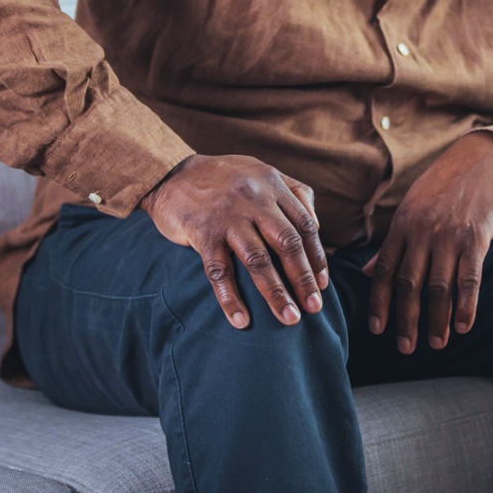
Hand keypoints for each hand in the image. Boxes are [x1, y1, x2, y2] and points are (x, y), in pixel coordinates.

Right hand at [138, 154, 328, 328]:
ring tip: (289, 319)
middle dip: (303, 279)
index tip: (323, 284)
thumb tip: (317, 226)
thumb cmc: (223, 177)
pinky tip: (241, 320)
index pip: (304, 225)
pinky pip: (219, 271)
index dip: (316, 257)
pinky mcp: (202, 233)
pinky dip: (230, 298)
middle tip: (314, 307)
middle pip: (287, 244)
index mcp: (272, 185)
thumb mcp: (262, 172)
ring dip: (275, 293)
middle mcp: (253, 200)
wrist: (170, 173)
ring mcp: (228, 217)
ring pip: (258, 260)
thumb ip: (293, 192)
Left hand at [363, 131, 492, 353]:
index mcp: (402, 225)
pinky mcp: (476, 238)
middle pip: (409, 284)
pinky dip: (465, 305)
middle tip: (405, 348)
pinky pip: (469, 278)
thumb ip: (391, 243)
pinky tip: (463, 326)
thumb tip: (368, 273)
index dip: (379, 302)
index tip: (377, 329)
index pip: (384, 269)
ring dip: (436, 320)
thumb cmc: (444, 186)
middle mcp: (422, 232)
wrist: (484, 160)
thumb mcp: (411, 208)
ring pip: (438, 286)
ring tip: (436, 344)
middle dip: (406, 319)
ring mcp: (449, 235)